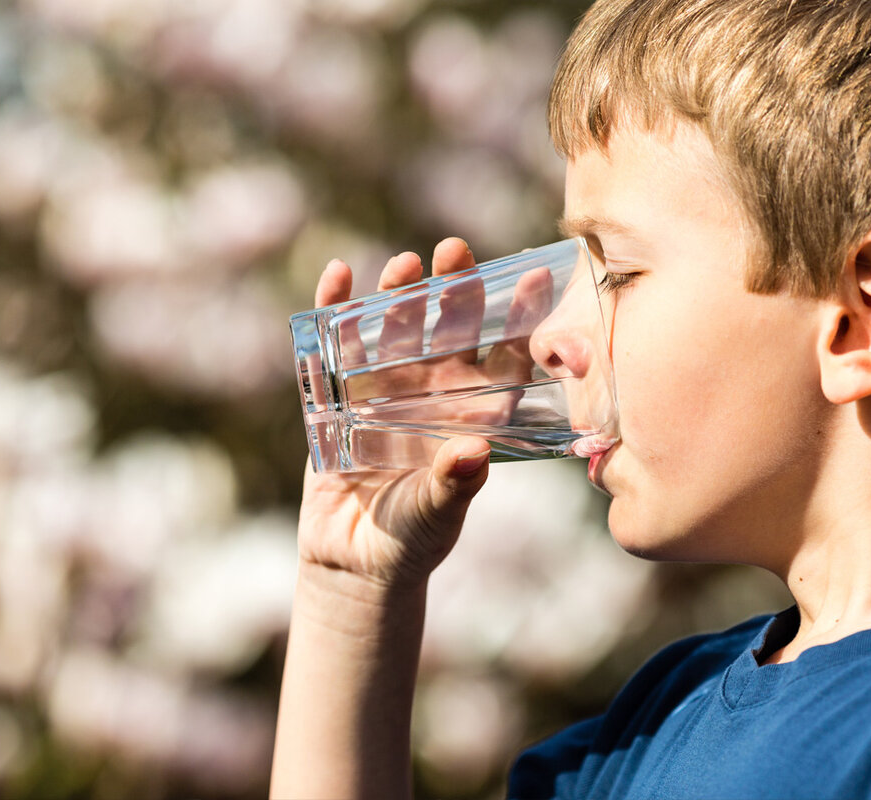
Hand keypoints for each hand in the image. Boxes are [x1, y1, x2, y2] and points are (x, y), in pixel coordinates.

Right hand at [297, 238, 496, 588]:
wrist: (354, 560)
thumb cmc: (411, 540)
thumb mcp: (435, 516)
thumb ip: (453, 487)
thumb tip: (473, 454)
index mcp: (472, 415)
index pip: (503, 360)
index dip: (520, 321)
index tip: (536, 278)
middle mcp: (434, 393)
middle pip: (447, 330)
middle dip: (452, 291)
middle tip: (455, 250)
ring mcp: (385, 389)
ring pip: (394, 330)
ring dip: (398, 295)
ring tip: (404, 264)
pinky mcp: (338, 395)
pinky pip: (336, 347)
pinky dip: (333, 310)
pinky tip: (338, 274)